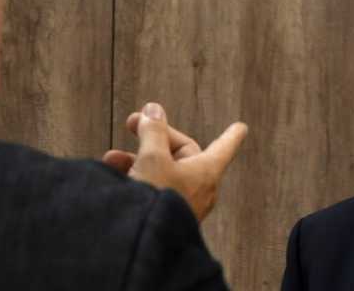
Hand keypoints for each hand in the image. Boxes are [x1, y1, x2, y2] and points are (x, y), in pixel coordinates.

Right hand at [102, 103, 247, 220]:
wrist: (142, 243)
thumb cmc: (155, 198)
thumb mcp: (152, 157)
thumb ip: (153, 131)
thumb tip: (153, 110)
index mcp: (206, 171)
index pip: (223, 146)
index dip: (230, 135)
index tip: (241, 126)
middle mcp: (198, 188)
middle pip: (182, 153)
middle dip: (154, 137)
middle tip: (131, 122)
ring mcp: (181, 203)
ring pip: (161, 171)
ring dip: (136, 158)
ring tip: (112, 157)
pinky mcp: (163, 215)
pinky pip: (152, 189)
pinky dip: (134, 177)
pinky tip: (112, 173)